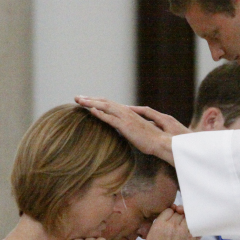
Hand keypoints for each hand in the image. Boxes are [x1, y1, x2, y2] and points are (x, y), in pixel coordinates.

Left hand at [74, 97, 188, 164]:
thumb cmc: (152, 139)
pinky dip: (99, 113)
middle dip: (90, 99)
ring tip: (79, 101)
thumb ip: (128, 127)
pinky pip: (110, 118)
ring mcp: (126, 118)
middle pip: (105, 102)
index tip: (87, 101)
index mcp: (129, 113)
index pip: (109, 104)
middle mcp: (126, 112)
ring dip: (91, 102)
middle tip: (77, 97)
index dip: (97, 101)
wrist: (162, 142)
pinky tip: (90, 110)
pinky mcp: (126, 126)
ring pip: (105, 106)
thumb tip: (121, 128)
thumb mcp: (137, 131)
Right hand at [115, 208, 197, 239]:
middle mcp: (172, 226)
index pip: (168, 210)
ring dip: (187, 220)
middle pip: (179, 213)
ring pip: (188, 218)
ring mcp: (184, 232)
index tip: (170, 217)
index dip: (170, 212)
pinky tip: (194, 229)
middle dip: (178, 216)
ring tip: (185, 224)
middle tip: (177, 222)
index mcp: (160, 226)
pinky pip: (198, 226)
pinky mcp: (193, 239)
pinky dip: (197, 226)